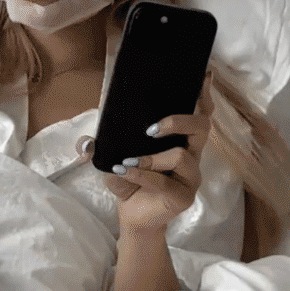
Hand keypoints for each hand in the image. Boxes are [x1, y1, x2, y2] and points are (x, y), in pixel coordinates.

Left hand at [75, 72, 214, 233]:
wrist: (132, 215)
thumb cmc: (129, 181)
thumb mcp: (113, 159)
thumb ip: (102, 148)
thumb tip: (86, 143)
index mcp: (181, 140)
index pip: (200, 114)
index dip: (203, 95)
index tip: (203, 75)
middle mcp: (191, 155)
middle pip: (202, 127)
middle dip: (179, 120)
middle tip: (152, 128)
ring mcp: (190, 176)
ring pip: (182, 155)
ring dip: (153, 157)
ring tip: (129, 162)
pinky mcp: (184, 196)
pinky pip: (166, 182)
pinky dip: (143, 174)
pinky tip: (127, 172)